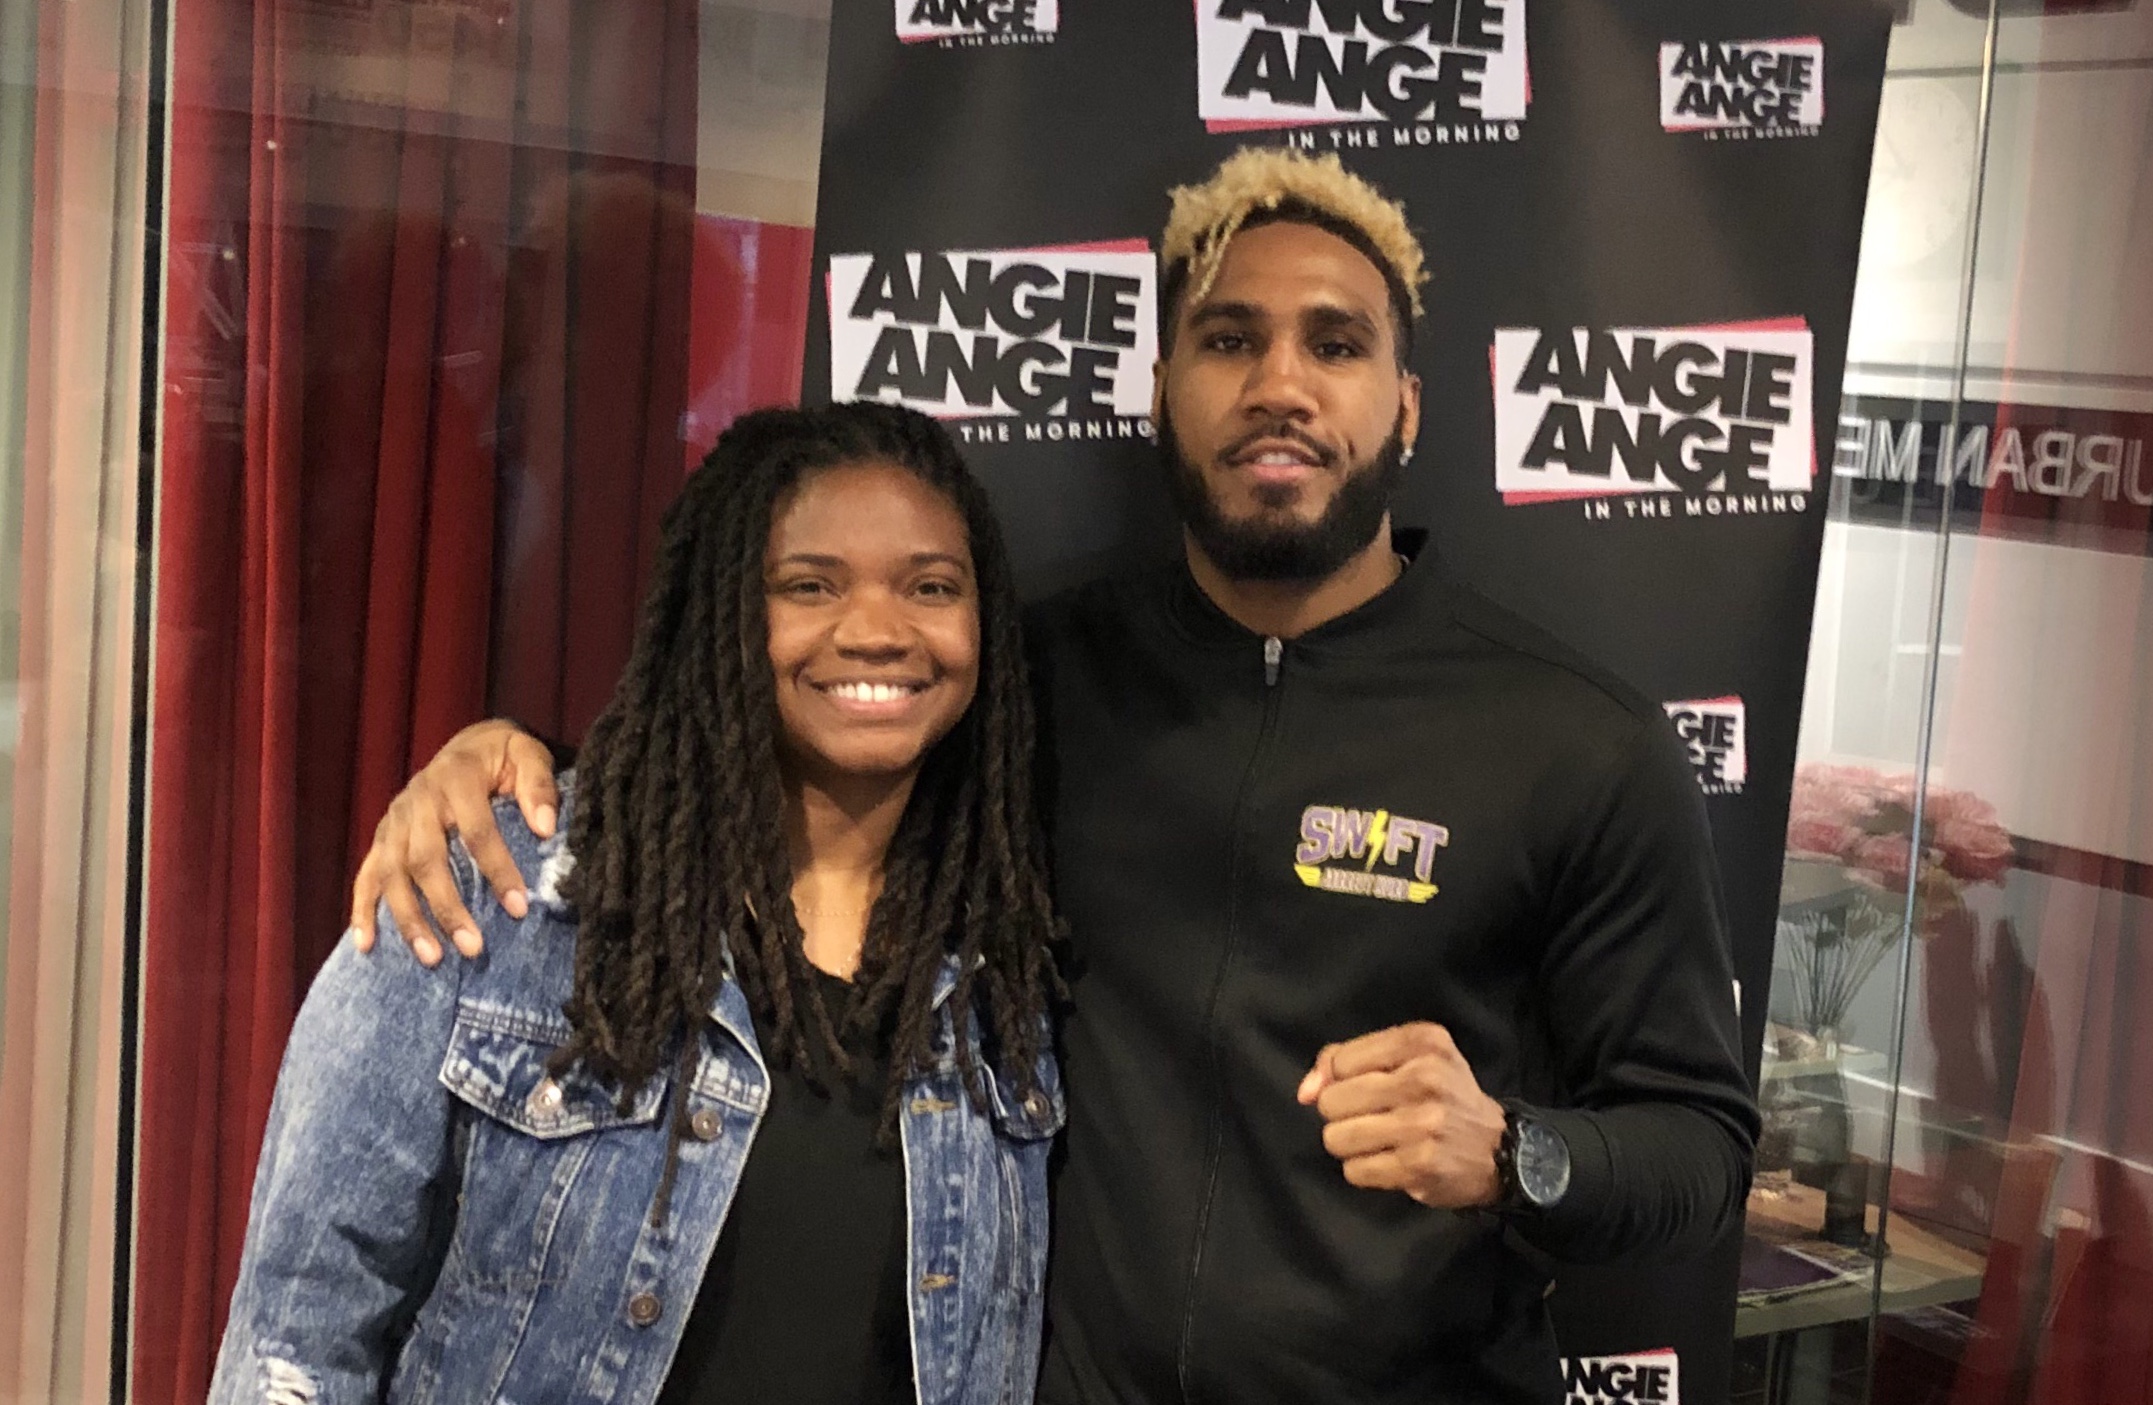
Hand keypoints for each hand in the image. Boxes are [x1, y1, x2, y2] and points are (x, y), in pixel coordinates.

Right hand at [349, 720, 558, 966]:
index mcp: (456, 778)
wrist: (469, 744)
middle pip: (426, 860)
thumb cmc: (503, 757)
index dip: (498, 869)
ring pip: (392, 874)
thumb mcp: (527, 755)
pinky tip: (366, 946)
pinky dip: (362, 911)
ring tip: (432, 958)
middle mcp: (418, 801)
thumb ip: (539, 786)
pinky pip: (365, 876)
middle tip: (473, 947)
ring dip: (409, 919)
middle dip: (448, 907)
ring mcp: (394, 822)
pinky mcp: (381, 838)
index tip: (520, 907)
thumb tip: (546, 827)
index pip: (477, 830)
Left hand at [1297, 1022, 1507, 1208]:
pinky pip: (1354, 1170)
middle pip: (1332, 1101)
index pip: (1340, 1061)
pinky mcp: (1419, 1166)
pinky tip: (1389, 1162)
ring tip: (1379, 1141)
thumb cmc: (1442, 1096)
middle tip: (1374, 1118)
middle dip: (1343, 1114)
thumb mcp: (1405, 1058)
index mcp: (1422, 1042)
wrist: (1498, 1149)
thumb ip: (1344, 1061)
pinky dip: (1364, 1170)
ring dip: (1349, 1145)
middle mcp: (1425, 1078)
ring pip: (1337, 1138)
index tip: (1366, 1089)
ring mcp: (1423, 1124)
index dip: (1341, 1080)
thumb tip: (1305, 1091)